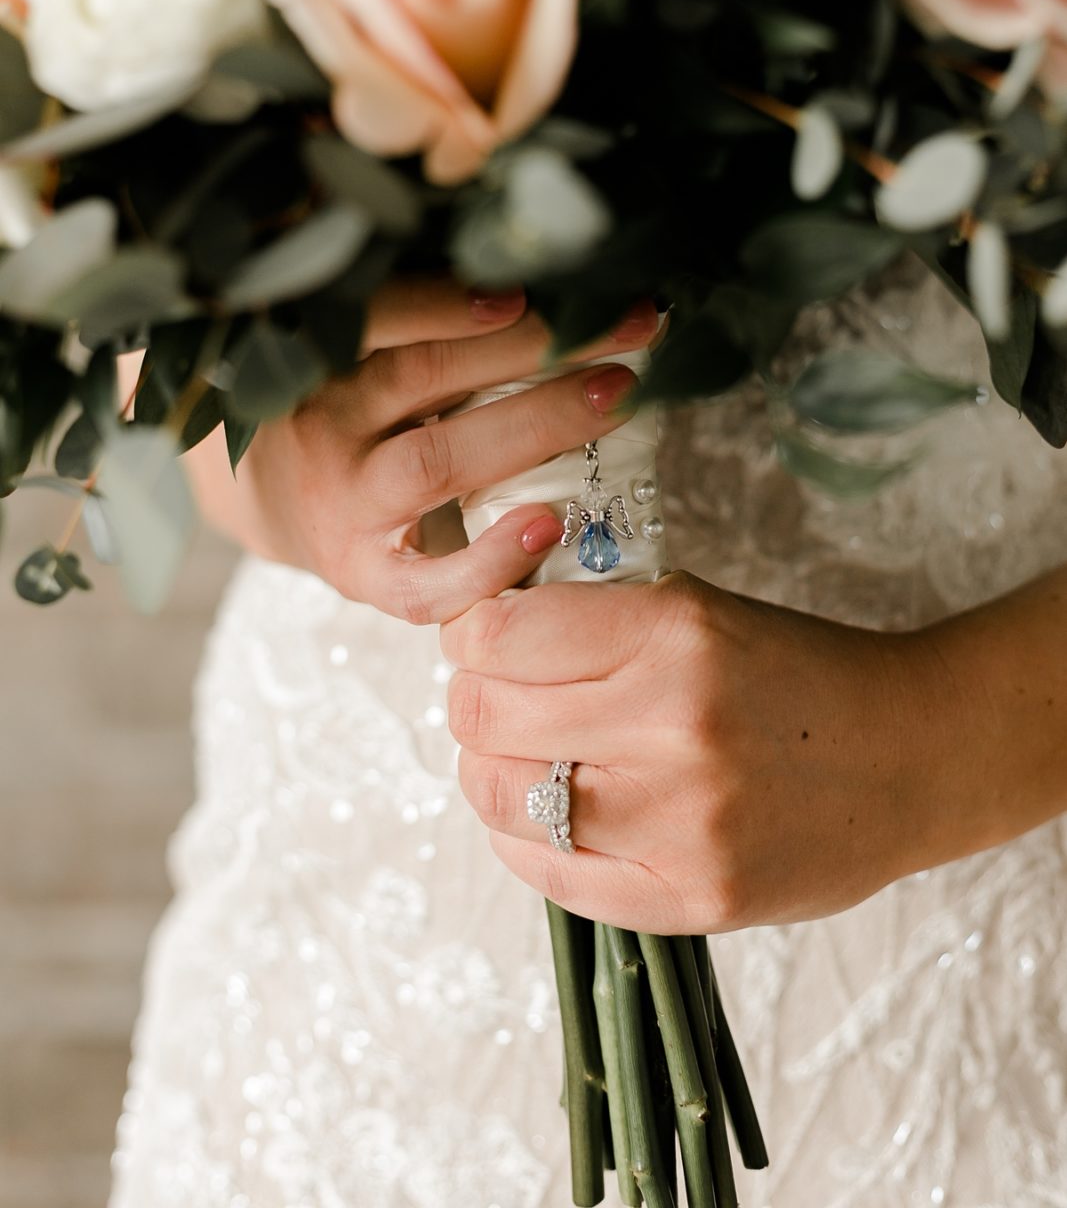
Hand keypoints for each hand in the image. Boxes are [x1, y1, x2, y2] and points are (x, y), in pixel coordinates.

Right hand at [190, 276, 658, 622]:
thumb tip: (534, 266)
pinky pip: (426, 581)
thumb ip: (417, 315)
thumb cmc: (343, 409)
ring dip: (535, 426)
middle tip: (629, 325)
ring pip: (436, 462)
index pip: (379, 316)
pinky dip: (489, 558)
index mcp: (319, 356)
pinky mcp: (367, 576)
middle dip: (536, 347)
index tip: (527, 290)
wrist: (270, 503)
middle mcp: (323, 426)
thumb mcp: (354, 350)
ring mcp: (344, 507)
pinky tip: (548, 526)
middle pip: (426, 376)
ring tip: (616, 398)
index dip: (447, 302)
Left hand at [440, 573, 952, 933]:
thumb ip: (592, 619)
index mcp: (673, 633)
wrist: (909, 755)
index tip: (479, 638)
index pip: (501, 634)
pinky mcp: (688, 900)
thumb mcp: (698, 608)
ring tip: (523, 756)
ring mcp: (678, 823)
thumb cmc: (794, 672)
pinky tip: (550, 814)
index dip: (471, 634)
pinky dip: (524, 840)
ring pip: (498, 797)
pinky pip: (549, 875)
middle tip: (495, 696)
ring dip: (491, 771)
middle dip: (472, 700)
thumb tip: (475, 632)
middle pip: (483, 716)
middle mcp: (670, 726)